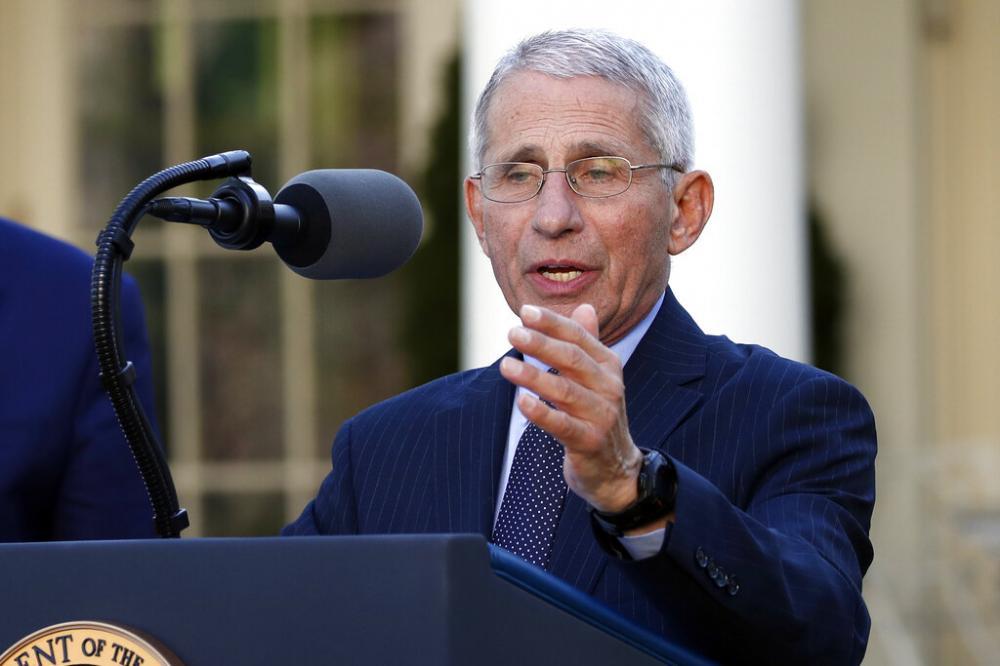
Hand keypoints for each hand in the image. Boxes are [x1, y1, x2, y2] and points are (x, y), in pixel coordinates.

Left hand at [499, 303, 644, 514]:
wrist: (617, 469)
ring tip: (506, 366)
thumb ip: (588, 343)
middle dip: (541, 343)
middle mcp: (609, 387)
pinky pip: (562, 425)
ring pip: (565, 390)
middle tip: (513, 333)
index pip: (578, 337)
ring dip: (533, 377)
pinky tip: (521, 402)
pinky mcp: (589, 442)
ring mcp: (601, 415)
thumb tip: (583, 307)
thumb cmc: (598, 416)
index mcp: (608, 366)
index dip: (552, 323)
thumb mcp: (598, 378)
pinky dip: (541, 412)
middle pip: (572, 359)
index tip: (525, 311)